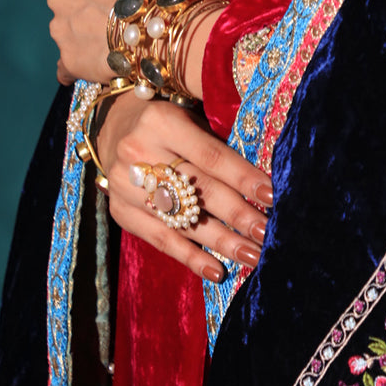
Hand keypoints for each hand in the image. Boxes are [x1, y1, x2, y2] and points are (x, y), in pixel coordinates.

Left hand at [48, 0, 141, 84]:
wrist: (153, 31)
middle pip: (63, 1)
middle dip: (78, 10)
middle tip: (104, 19)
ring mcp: (60, 28)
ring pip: (64, 33)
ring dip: (80, 38)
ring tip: (107, 45)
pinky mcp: (67, 59)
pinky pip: (64, 67)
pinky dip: (76, 68)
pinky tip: (93, 68)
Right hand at [98, 91, 272, 279]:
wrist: (112, 124)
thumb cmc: (166, 119)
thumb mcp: (189, 115)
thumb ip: (217, 142)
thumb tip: (259, 181)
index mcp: (162, 122)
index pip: (211, 156)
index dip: (243, 178)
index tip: (272, 196)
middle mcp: (140, 153)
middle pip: (199, 191)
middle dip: (239, 215)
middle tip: (268, 233)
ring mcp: (125, 185)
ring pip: (182, 220)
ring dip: (222, 242)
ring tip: (252, 256)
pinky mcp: (120, 211)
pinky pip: (159, 239)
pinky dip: (190, 257)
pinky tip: (216, 271)